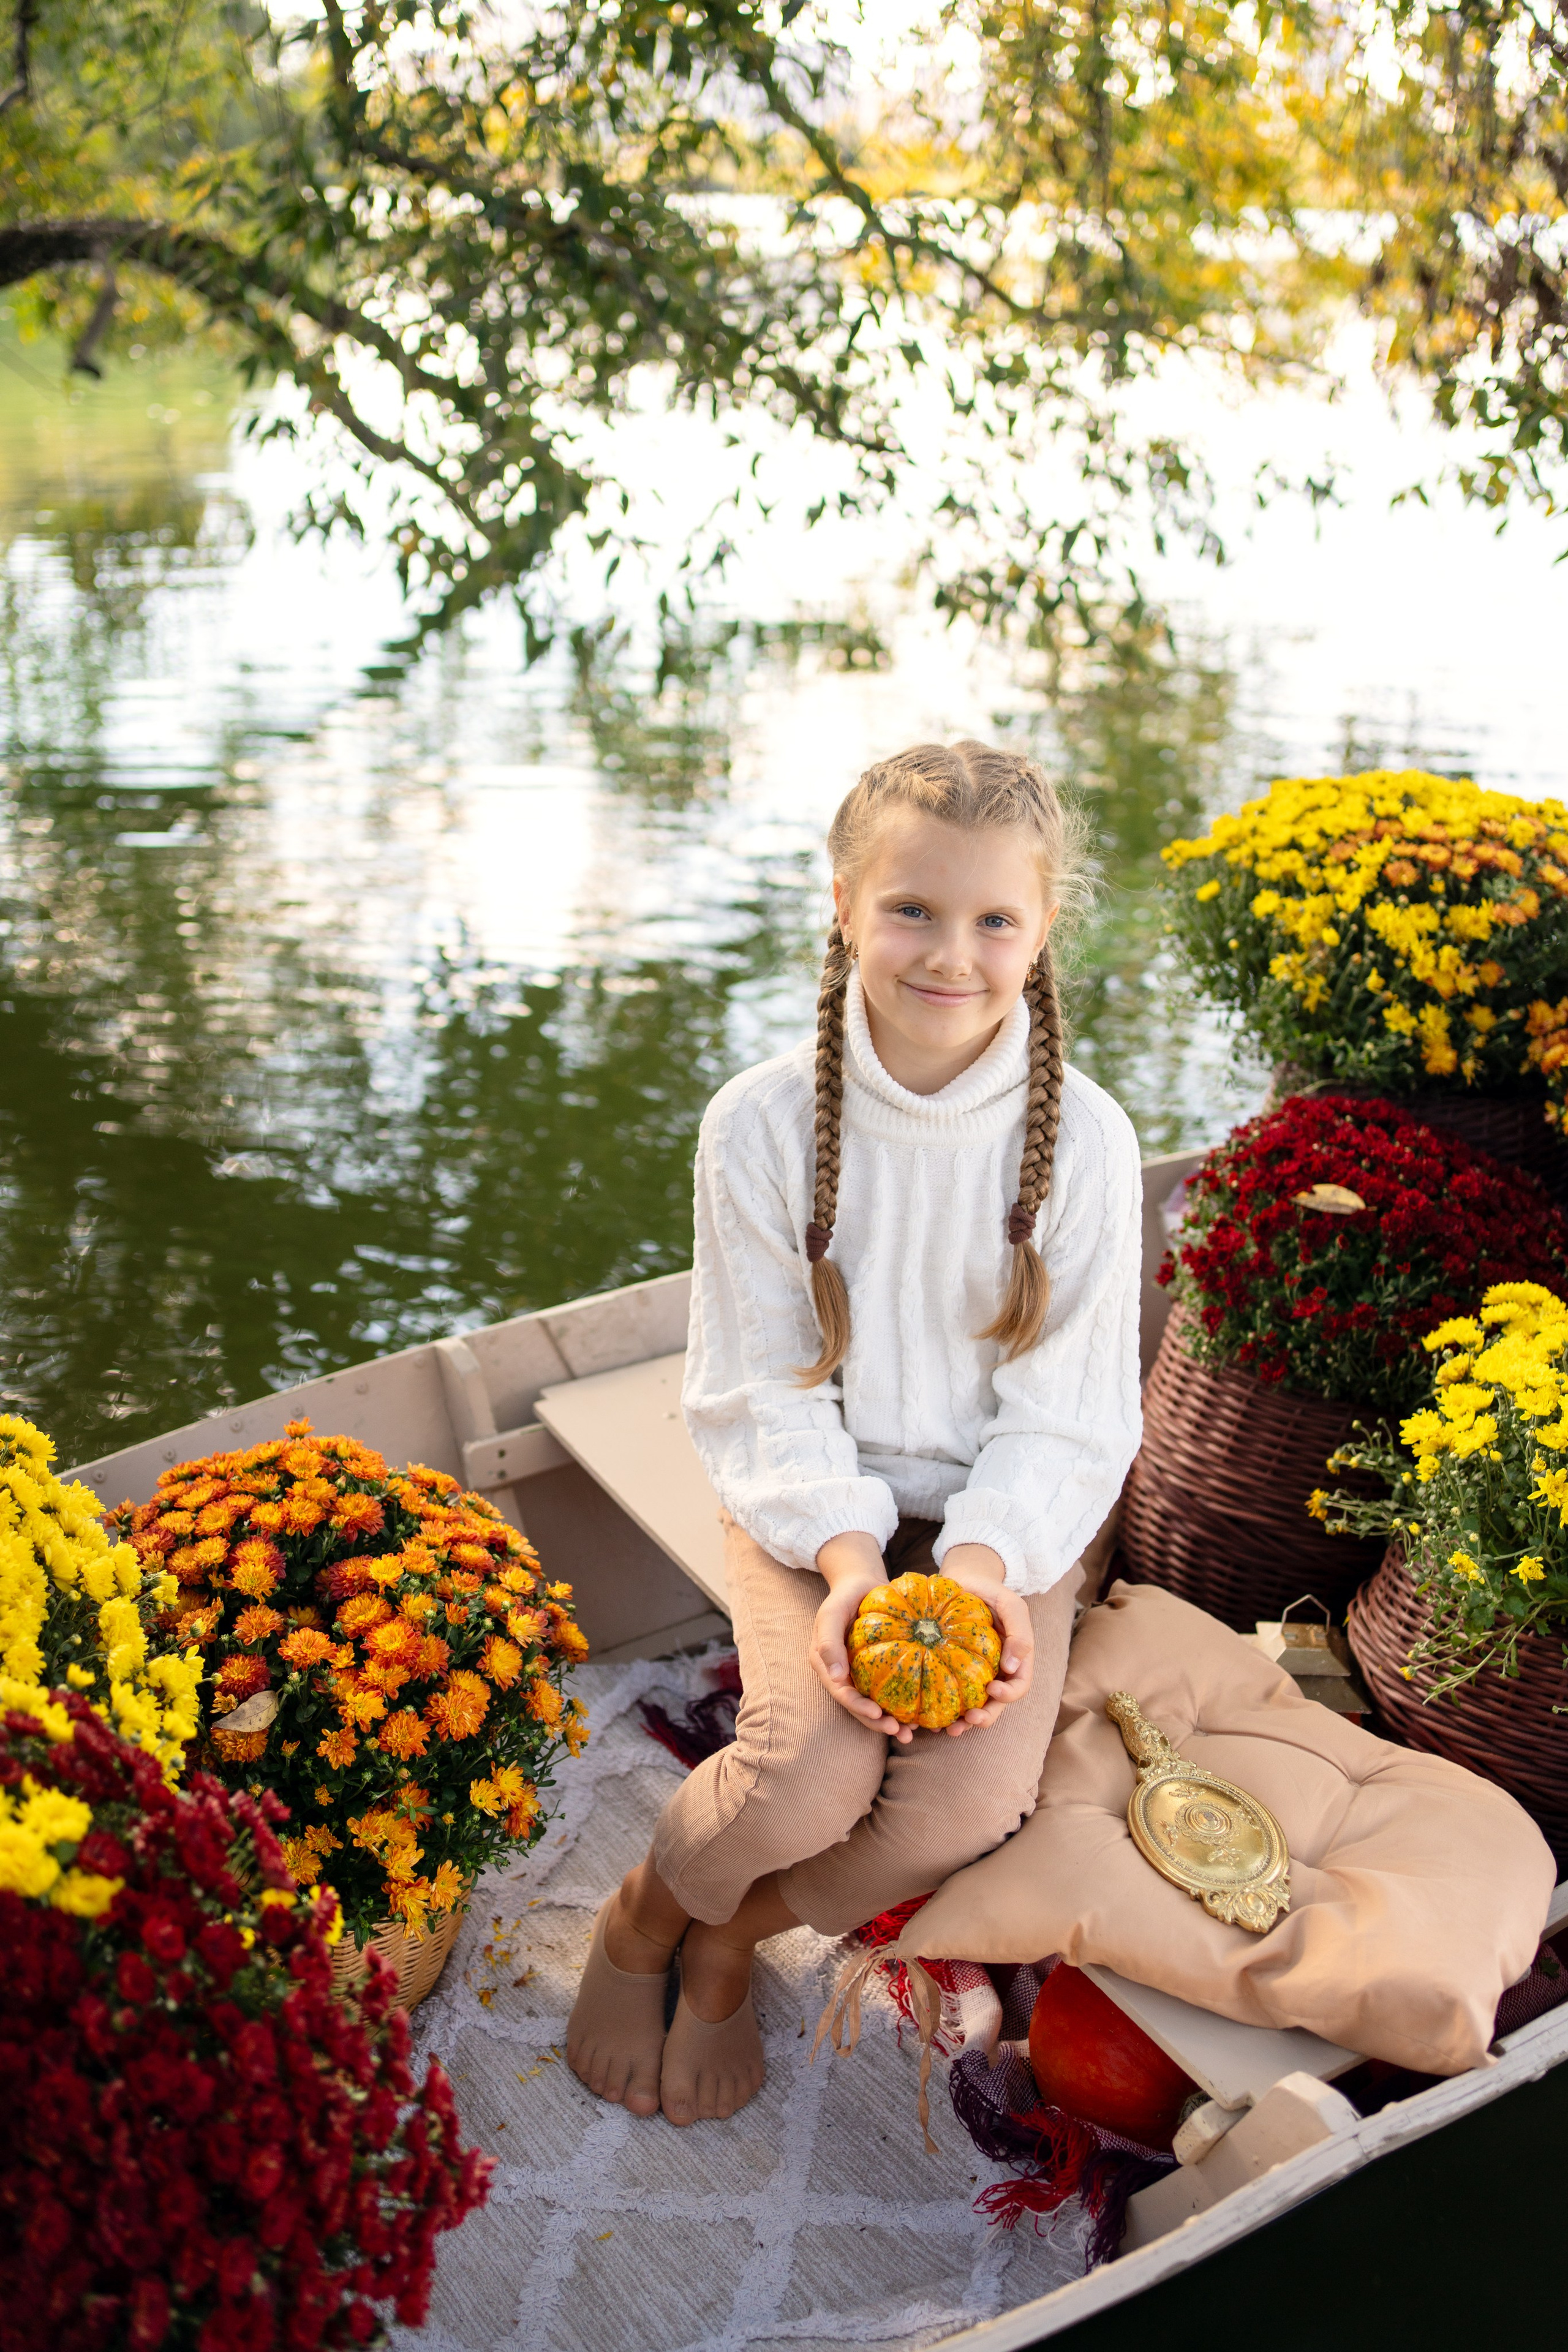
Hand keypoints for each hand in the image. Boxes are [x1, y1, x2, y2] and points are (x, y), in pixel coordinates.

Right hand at [810, 1533, 914, 1742]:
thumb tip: (834, 1676)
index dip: (859, 1708)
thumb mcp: (831, 1613)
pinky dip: (904, 1702)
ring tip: (913, 1732)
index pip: (842, 1694)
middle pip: (860, 1706)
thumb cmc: (844, 1596)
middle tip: (901, 1732)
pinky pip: (892, 1689)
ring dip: (892, 1720)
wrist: (862, 1584)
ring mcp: (862, 1674)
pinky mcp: (880, 1669)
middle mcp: (844, 1676)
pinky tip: (922, 1713)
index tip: (878, 1714)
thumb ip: (828, 1641)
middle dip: (878, 1722)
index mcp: (828, 1667)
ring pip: (876, 1703)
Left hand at [935, 1543, 1032, 1735]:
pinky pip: (948, 1693)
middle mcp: (996, 1672)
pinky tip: (926, 1716)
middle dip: (983, 1718)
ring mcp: (973, 1674)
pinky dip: (941, 1707)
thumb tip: (1012, 1668)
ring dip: (962, 1722)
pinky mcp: (950, 1670)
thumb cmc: (991, 1590)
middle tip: (967, 1722)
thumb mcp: (1011, 1605)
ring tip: (946, 1729)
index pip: (1018, 1686)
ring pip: (972, 1706)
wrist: (965, 1579)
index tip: (992, 1690)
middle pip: (995, 1705)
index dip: (1008, 1695)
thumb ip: (1019, 1633)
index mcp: (1015, 1660)